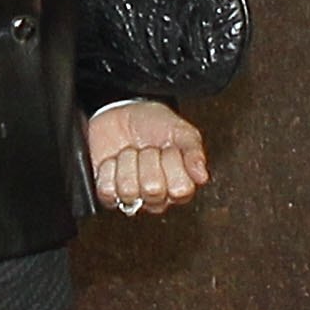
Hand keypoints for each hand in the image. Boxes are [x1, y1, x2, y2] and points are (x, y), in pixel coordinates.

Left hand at [87, 100, 209, 215]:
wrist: (122, 111)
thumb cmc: (153, 124)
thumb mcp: (179, 130)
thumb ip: (193, 151)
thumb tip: (202, 176)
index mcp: (179, 186)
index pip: (180, 189)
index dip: (172, 163)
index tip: (169, 148)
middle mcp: (157, 198)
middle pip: (153, 190)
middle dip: (148, 159)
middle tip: (148, 149)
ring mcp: (132, 198)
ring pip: (129, 191)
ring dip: (127, 162)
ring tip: (131, 153)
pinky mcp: (108, 195)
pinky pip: (107, 190)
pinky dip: (109, 168)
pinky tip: (115, 161)